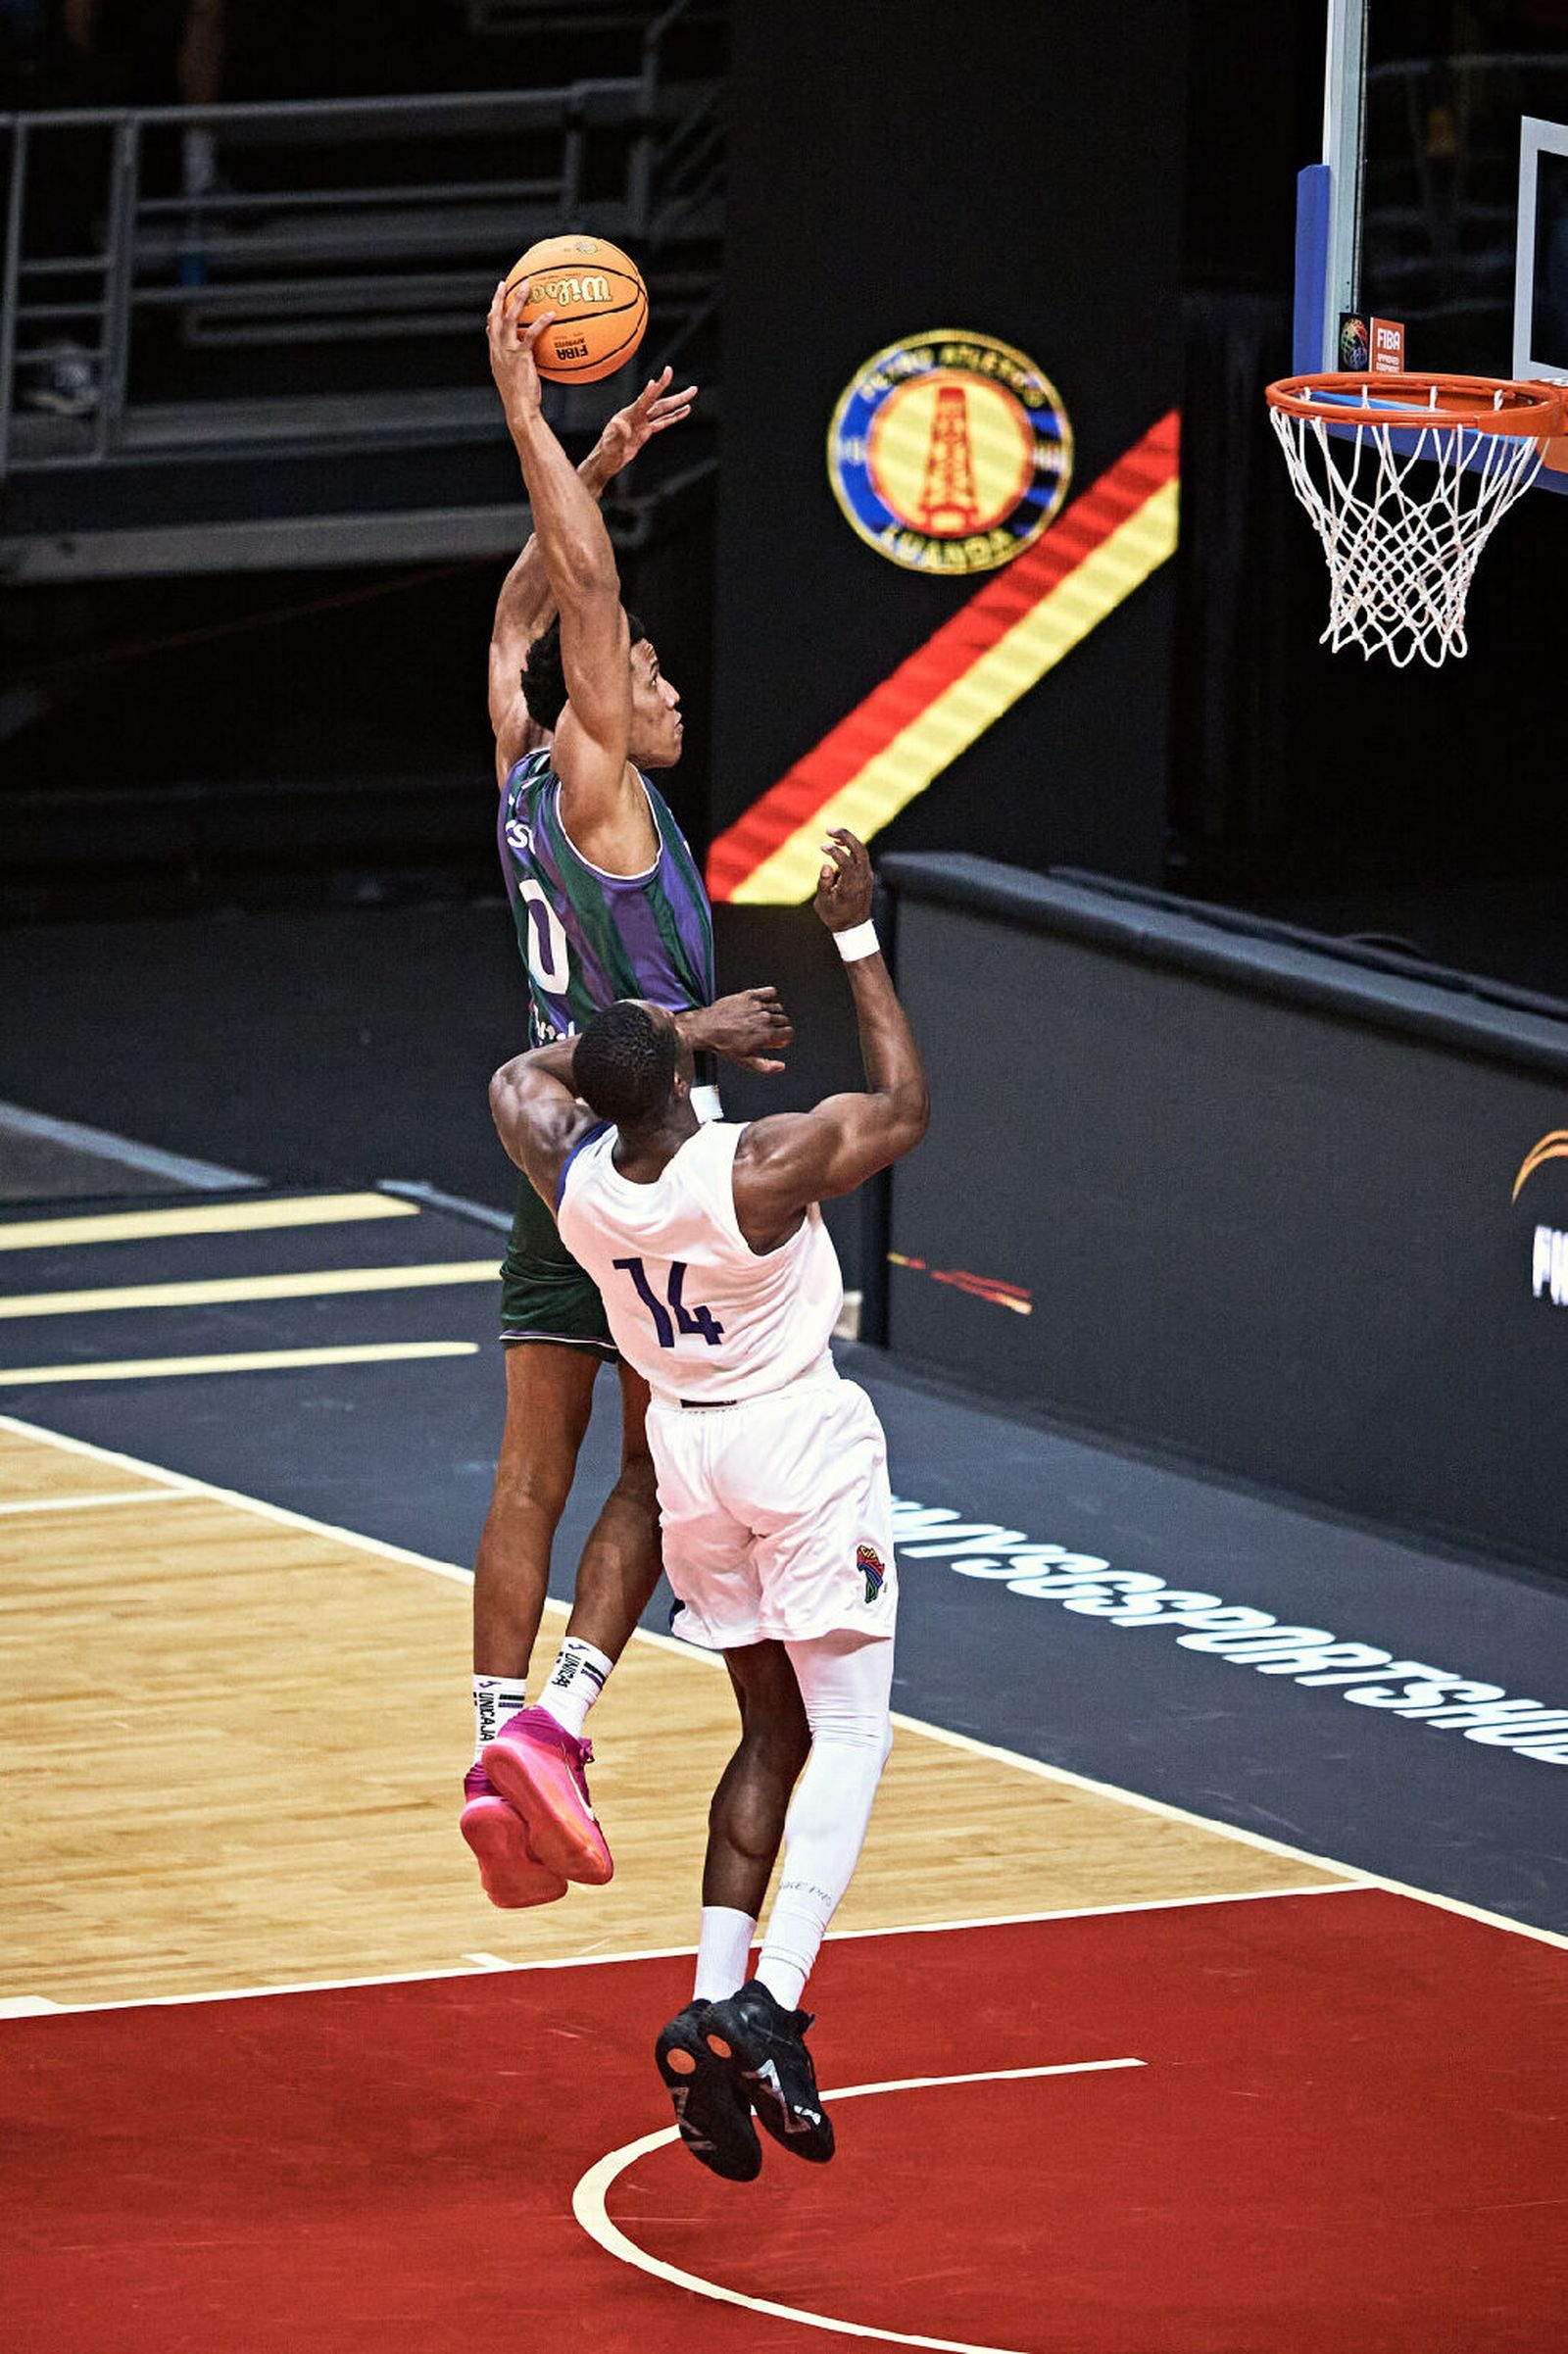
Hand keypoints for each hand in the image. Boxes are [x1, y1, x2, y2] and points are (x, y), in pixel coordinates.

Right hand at [486, 278, 555, 422]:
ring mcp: (507, 352)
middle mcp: (498, 349)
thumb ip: (521, 364)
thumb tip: (534, 359)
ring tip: (527, 287)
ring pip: (509, 319)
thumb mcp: (516, 379)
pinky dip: (541, 322)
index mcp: (496, 354)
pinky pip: (531, 335)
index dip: (492, 312)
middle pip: (494, 317)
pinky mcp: (520, 357)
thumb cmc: (521, 400)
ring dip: (517, 300)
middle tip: (504, 283)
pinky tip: (551, 314)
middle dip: (498, 298)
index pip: (490, 328)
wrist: (519, 410)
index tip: (497, 300)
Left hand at [592, 366, 699, 481]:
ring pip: (663, 409)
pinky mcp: (645, 431)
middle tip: (683, 380)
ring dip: (677, 401)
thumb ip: (616, 435)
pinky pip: (663, 422)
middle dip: (669, 390)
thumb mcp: (611, 447)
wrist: (604, 463)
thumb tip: (619, 422)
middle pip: (657, 401)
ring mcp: (642, 423)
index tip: (658, 380)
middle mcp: (636, 416)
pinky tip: (685, 411)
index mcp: (628, 416)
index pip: (643, 401)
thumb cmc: (605, 455)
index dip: (651, 392)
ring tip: (693, 392)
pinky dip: (674, 416)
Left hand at [679, 987, 792, 1074]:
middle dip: (778, 1026)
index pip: (789, 1033)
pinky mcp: (749, 996)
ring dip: (773, 1013)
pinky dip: (770, 996)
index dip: (783, 1037)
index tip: (776, 1039)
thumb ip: (766, 1066)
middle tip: (766, 1031)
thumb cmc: (724, 1045)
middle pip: (784, 1020)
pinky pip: (769, 992)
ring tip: (761, 1019)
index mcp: (766, 1035)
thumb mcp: (745, 1062)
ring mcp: (757, 1006)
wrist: (706, 1028)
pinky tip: (762, 1003)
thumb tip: (781, 1066)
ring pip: (777, 1007)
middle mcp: (764, 1019)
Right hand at [813, 827, 873, 932]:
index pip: (846, 861)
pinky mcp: (867, 875)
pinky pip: (861, 856)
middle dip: (845, 836)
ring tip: (832, 834)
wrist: (853, 927)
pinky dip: (852, 847)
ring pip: (862, 851)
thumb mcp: (823, 903)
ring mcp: (867, 876)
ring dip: (848, 839)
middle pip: (859, 849)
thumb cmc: (835, 916)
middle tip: (829, 830)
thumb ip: (823, 883)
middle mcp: (863, 878)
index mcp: (851, 886)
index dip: (834, 851)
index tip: (822, 847)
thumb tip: (826, 865)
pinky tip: (840, 845)